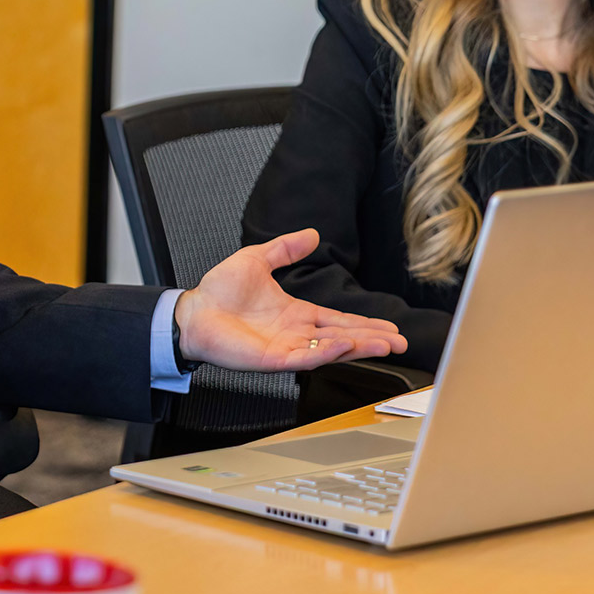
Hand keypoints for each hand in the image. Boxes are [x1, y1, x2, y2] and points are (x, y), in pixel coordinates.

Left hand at [175, 229, 407, 371]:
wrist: (193, 311)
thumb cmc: (219, 291)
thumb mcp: (257, 260)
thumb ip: (285, 249)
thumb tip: (311, 235)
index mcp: (296, 313)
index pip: (338, 320)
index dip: (365, 324)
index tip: (390, 326)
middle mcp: (296, 333)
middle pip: (343, 337)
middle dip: (373, 339)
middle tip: (400, 341)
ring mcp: (286, 348)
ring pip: (330, 350)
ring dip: (358, 347)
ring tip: (385, 344)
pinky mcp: (272, 358)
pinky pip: (304, 358)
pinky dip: (326, 352)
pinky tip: (345, 345)